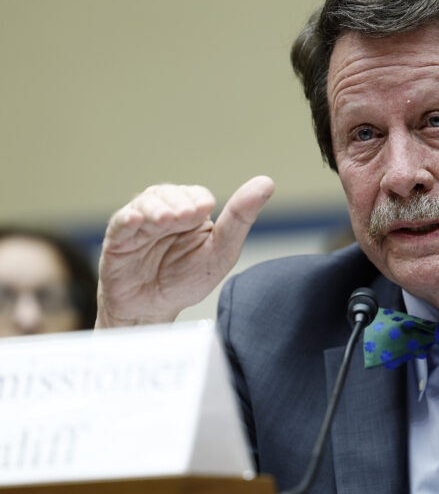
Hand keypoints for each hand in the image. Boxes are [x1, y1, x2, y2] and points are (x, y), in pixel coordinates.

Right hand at [96, 176, 274, 327]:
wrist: (153, 311)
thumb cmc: (186, 280)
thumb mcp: (220, 252)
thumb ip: (240, 219)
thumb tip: (266, 183)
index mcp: (191, 213)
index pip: (196, 195)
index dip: (199, 200)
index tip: (205, 209)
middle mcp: (165, 212)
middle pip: (169, 194)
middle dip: (178, 203)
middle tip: (187, 215)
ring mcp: (140, 224)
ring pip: (145, 204)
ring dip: (157, 208)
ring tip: (166, 220)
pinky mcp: (118, 239)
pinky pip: (120, 223)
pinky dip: (127, 219)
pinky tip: (136, 220)